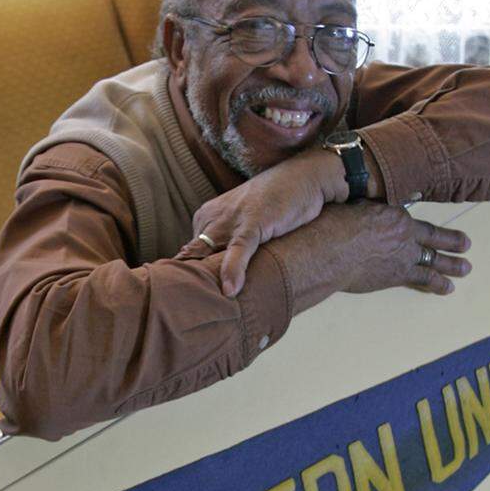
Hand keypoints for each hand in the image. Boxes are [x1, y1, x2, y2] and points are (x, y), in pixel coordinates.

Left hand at [180, 148, 347, 296]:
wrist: (304, 177)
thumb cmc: (275, 204)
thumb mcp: (244, 225)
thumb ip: (228, 245)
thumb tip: (221, 280)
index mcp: (206, 217)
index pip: (189, 253)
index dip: (188, 278)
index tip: (188, 302)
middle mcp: (212, 217)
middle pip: (194, 256)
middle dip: (190, 282)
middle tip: (185, 313)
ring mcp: (232, 219)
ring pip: (209, 253)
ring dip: (205, 280)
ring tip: (201, 309)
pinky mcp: (253, 222)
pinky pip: (238, 248)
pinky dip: (233, 269)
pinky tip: (230, 290)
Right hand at [270, 202, 470, 299]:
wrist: (329, 252)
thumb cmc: (333, 225)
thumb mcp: (352, 207)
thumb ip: (367, 207)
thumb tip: (370, 201)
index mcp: (395, 215)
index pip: (413, 219)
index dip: (424, 224)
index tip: (432, 227)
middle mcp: (405, 235)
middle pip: (433, 238)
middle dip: (451, 242)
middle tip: (467, 246)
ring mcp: (404, 257)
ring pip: (434, 260)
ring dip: (451, 265)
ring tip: (465, 269)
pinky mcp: (397, 276)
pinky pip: (422, 280)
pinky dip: (436, 284)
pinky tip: (447, 288)